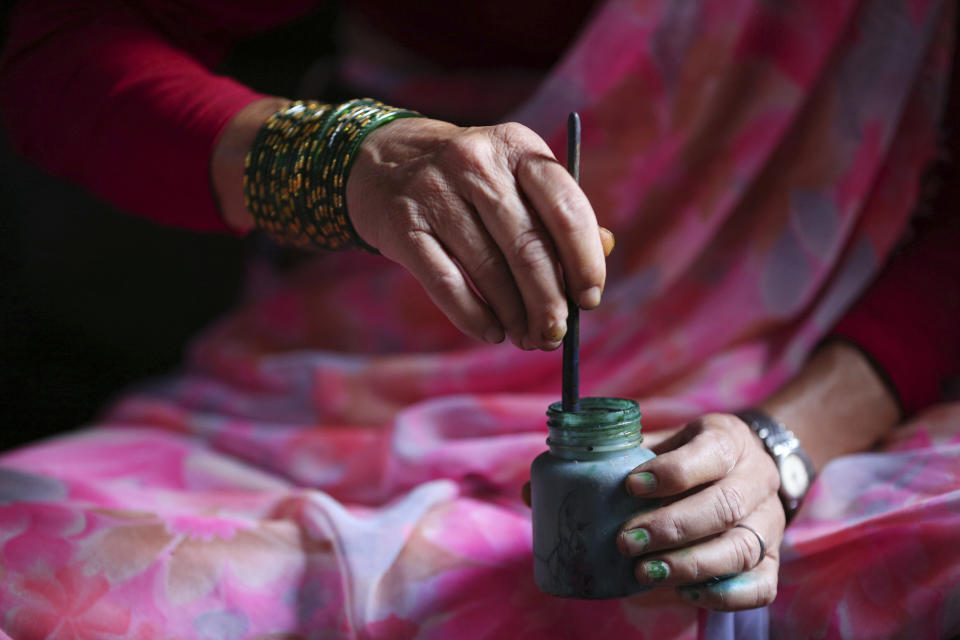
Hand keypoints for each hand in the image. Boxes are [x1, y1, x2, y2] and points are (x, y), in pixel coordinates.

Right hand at [347, 117, 610, 350]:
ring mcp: (435, 192)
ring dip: (514, 315)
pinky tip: (491, 331)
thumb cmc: (469, 182)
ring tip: (526, 337)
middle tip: (554, 335)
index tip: (589, 300)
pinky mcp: (402, 225)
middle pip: (528, 247)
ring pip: (488, 269)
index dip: (584, 261)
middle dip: (548, 301)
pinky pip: (446, 283)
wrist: (383, 163)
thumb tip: (604, 253)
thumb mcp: (514, 178)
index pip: (566, 208)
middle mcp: (476, 162)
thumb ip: (558, 214)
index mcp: (517, 146)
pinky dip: (473, 316)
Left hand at [618, 413, 783, 609]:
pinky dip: (724, 595)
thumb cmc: (692, 454)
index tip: (631, 486)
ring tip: (645, 572)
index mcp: (730, 440)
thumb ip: (632, 454)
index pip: (712, 453)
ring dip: (690, 565)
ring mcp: (770, 521)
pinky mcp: (773, 559)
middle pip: (725, 506)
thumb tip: (567, 481)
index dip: (672, 472)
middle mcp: (757, 479)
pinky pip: (761, 586)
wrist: (746, 464)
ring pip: (741, 548)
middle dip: (672, 527)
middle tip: (626, 541)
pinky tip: (684, 591)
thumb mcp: (668, 440)